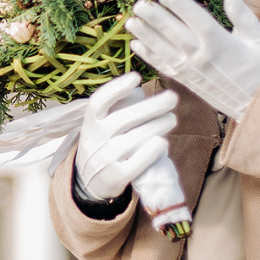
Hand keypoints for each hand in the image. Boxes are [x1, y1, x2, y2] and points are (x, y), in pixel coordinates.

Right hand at [75, 71, 178, 201]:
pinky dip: (152, 150)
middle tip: (172, 98)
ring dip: (158, 126)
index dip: (116, 88)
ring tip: (172, 119)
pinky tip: (163, 141)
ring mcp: (105, 159)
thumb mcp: (98, 127)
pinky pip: (138, 162)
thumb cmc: (103, 146)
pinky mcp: (117, 177)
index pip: (98, 102)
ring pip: (135, 139)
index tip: (136, 77)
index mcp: (90, 123)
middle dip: (152, 106)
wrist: (88, 182)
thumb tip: (141, 90)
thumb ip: (114, 111)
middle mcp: (95, 140)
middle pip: (124, 119)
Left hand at [127, 0, 259, 121]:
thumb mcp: (259, 39)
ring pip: (164, 50)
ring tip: (131, 22)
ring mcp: (192, 71)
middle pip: (174, 33)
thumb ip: (243, 16)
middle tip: (139, 4)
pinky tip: (136, 45)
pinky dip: (149, 56)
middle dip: (155, 18)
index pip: (196, 19)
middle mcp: (203, 57)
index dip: (179, 4)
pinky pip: (164, 68)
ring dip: (146, 36)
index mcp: (221, 43)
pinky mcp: (187, 83)